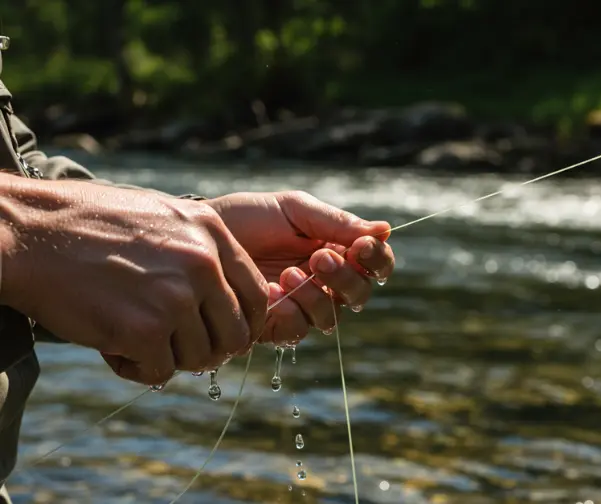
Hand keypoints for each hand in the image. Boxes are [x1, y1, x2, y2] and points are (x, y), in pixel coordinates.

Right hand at [0, 174, 267, 385]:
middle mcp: (202, 264)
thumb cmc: (89, 225)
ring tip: (135, 337)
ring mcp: (175, 297)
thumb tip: (227, 296)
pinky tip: (113, 347)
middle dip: (211, 349)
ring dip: (169, 357)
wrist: (28, 233)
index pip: (257, 295)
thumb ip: (201, 251)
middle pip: (237, 335)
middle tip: (178, 346)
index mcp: (211, 232)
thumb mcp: (163, 217)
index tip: (222, 334)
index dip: (245, 323)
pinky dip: (136, 369)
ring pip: (200, 358)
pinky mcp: (143, 330)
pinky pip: (160, 373)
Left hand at [206, 190, 394, 344]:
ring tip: (290, 272)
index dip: (377, 260)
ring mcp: (300, 305)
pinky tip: (272, 289)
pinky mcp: (274, 324)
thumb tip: (386, 230)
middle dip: (345, 278)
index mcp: (336, 250)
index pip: (375, 265)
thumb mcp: (295, 210)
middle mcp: (324, 282)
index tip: (362, 246)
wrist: (202, 232)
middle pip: (359, 294)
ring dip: (318, 296)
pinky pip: (298, 329)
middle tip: (320, 257)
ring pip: (331, 317)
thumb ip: (337, 223)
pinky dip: (291, 310)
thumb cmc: (250, 217)